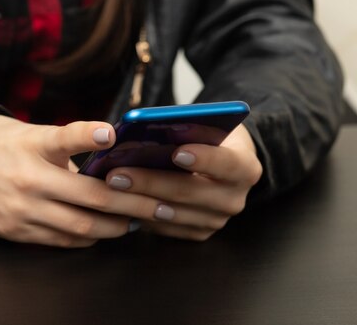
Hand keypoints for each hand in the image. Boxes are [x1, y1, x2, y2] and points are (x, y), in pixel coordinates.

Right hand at [0, 115, 143, 247]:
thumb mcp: (26, 133)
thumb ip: (63, 145)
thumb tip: (107, 155)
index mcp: (31, 145)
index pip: (64, 137)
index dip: (89, 134)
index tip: (113, 133)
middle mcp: (27, 178)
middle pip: (91, 197)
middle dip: (133, 204)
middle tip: (160, 206)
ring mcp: (21, 209)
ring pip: (81, 226)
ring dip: (114, 227)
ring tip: (137, 222)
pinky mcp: (14, 231)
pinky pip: (59, 240)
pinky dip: (85, 238)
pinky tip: (102, 231)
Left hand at [104, 124, 262, 240]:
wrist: (222, 163)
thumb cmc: (209, 137)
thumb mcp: (207, 124)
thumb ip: (188, 126)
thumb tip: (155, 127)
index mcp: (245, 168)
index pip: (227, 164)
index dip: (203, 159)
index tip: (176, 152)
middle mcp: (234, 199)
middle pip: (189, 192)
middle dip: (150, 182)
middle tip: (117, 173)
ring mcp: (216, 221)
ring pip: (171, 214)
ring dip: (136, 201)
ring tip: (110, 186)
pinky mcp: (197, 233)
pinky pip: (165, 227)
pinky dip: (139, 214)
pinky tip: (118, 201)